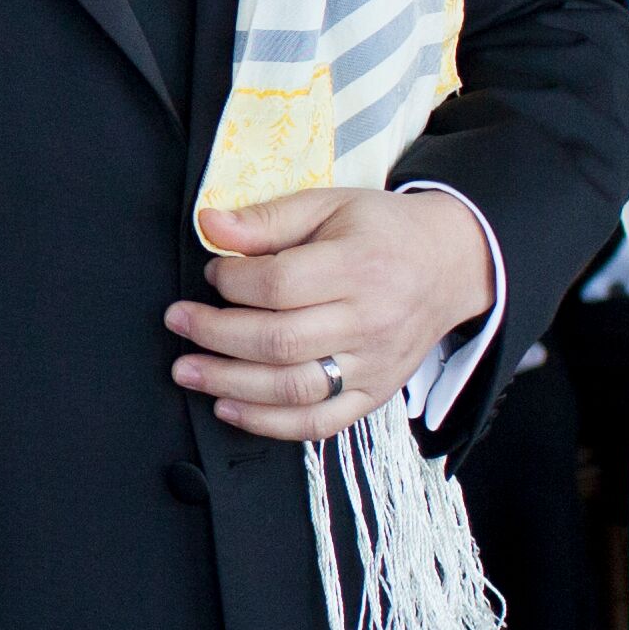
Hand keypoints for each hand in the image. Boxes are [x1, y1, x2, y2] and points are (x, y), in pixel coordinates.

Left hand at [175, 184, 494, 442]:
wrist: (449, 265)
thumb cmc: (381, 231)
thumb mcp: (328, 206)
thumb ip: (268, 219)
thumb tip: (208, 224)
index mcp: (359, 266)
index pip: (280, 285)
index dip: (232, 282)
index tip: (213, 274)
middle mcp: (370, 320)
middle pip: (279, 341)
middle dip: (216, 335)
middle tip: (179, 322)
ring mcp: (374, 364)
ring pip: (294, 388)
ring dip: (230, 384)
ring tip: (188, 370)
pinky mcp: (375, 394)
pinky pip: (319, 423)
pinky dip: (269, 423)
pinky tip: (229, 408)